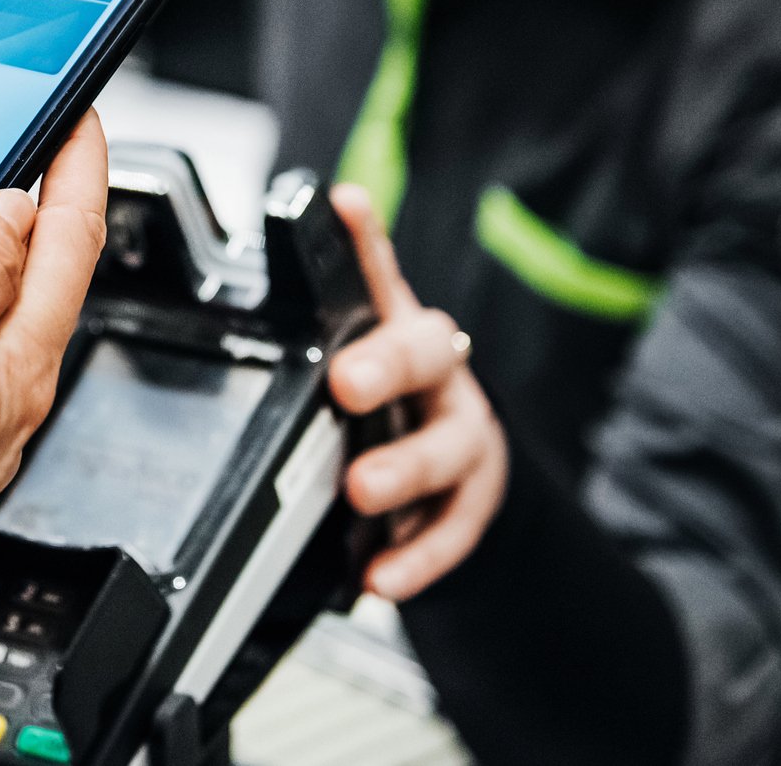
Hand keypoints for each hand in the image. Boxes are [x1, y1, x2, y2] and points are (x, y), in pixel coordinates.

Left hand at [326, 184, 506, 601]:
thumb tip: (303, 228)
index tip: (340, 205)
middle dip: (387, 366)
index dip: (365, 238)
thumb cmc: (393, 393)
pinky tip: (381, 576)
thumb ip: (333, 301)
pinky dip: (417, 555)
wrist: (461, 463)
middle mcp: (440, 370)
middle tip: (345, 384)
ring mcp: (463, 434)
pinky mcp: (476, 498)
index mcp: (399, 326)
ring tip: (361, 490)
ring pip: (447, 446)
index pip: (381, 273)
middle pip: (427, 354)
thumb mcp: (361, 346)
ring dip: (403, 469)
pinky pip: (454, 527)